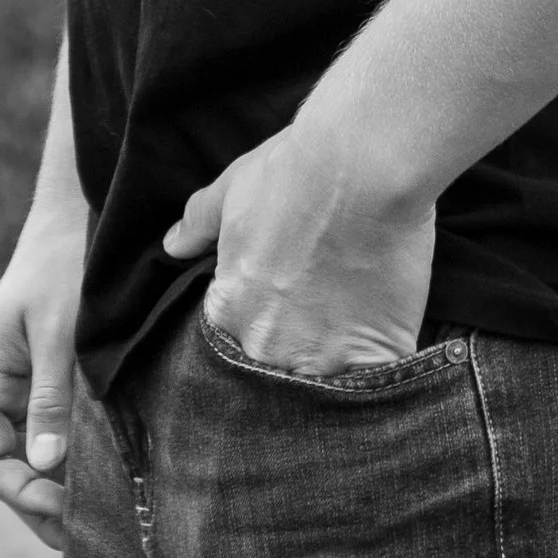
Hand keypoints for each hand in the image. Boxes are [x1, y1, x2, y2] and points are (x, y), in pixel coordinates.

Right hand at [0, 206, 85, 551]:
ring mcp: (12, 387)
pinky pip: (44, 433)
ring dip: (55, 485)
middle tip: (91, 536)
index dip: (23, 495)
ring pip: (25, 456)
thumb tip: (45, 465)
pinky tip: (101, 477)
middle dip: (40, 503)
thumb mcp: (59, 331)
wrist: (74, 216)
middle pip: (4, 468)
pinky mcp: (39, 380)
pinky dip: (67, 459)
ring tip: (100, 517)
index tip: (69, 511)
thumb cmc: (62, 266)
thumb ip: (50, 397)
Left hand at [164, 119, 436, 376]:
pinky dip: (380, 379)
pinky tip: (385, 355)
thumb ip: (199, 223)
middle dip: (294, 356)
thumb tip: (173, 244)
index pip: (231, 344)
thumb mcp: (232, 190)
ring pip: (322, 391)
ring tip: (354, 338)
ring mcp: (320, 358)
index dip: (256, 331)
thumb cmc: (292, 171)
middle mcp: (265, 347)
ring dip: (333, 373)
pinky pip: (373, 387)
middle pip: (275, 373)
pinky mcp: (373, 357)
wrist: (360, 166)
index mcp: (228, 310)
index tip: (280, 312)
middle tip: (322, 322)